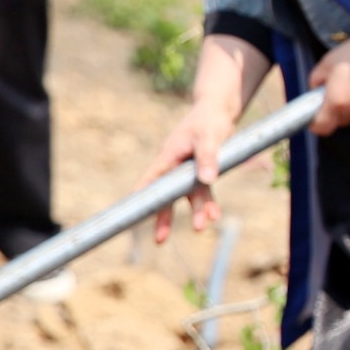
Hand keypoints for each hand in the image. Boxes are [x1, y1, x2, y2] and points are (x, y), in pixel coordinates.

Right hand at [143, 102, 231, 241]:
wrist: (219, 110)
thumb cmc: (209, 119)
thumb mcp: (209, 136)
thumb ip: (208, 157)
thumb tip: (207, 179)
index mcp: (169, 156)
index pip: (151, 180)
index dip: (142, 198)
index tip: (131, 216)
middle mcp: (175, 165)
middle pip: (167, 194)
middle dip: (164, 217)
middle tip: (160, 240)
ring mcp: (188, 169)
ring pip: (188, 194)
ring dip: (194, 211)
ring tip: (199, 229)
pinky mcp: (202, 170)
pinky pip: (203, 189)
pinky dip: (208, 202)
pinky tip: (214, 215)